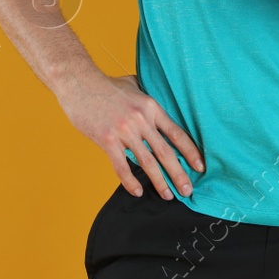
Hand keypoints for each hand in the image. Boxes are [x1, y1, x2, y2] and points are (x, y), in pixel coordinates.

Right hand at [58, 72, 203, 198]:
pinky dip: (131, 182)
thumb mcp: (134, 84)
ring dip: (159, 182)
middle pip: (165, 152)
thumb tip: (159, 102)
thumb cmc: (106, 85)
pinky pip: (122, 166)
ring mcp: (124, 131)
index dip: (190, 152)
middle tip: (188, 191)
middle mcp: (141, 120)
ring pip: (147, 162)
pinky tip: (139, 191)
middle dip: (179, 174)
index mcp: (150, 107)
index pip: (176, 133)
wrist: (79, 83)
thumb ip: (147, 96)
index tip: (200, 167)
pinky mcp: (107, 140)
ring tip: (168, 196)